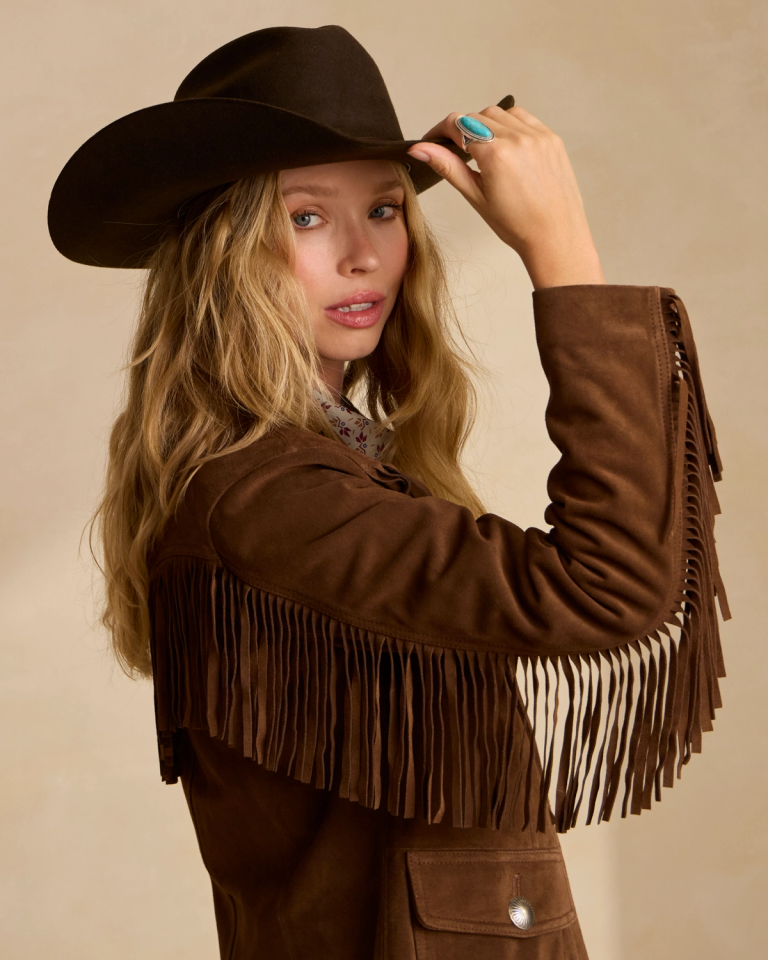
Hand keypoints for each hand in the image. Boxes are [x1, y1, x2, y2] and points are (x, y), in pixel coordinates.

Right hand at [407, 105, 604, 289]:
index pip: (457, 124)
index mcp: (496, 153)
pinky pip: (524, 118)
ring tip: (484, 152)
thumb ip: (448, 167)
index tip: (433, 140)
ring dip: (486, 125)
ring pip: (500, 113)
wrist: (555, 236)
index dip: (439, 130)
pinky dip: (510, 125)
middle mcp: (518, 138)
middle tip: (458, 153)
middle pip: (477, 116)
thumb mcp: (476, 196)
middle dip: (463, 131)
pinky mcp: (551, 138)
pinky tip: (506, 147)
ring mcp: (537, 135)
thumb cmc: (517, 225)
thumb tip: (420, 150)